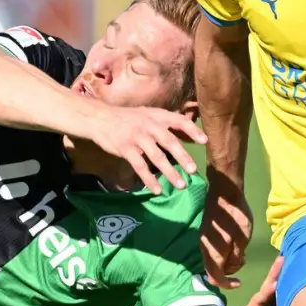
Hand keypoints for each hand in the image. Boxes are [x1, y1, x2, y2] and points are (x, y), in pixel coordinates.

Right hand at [79, 106, 205, 193]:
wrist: (100, 118)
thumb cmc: (129, 119)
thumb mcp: (148, 115)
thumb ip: (167, 125)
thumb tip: (192, 137)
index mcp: (156, 116)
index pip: (178, 121)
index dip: (192, 130)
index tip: (205, 141)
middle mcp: (148, 125)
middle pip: (169, 141)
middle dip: (183, 157)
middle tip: (193, 171)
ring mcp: (136, 137)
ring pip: (156, 157)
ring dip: (169, 172)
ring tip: (181, 185)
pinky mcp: (125, 149)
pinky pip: (140, 166)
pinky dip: (149, 179)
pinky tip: (157, 189)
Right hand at [200, 172, 252, 288]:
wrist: (224, 192)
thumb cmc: (236, 216)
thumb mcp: (242, 239)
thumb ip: (236, 257)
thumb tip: (231, 267)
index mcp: (213, 253)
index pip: (215, 277)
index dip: (227, 284)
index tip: (239, 283)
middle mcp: (205, 249)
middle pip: (214, 270)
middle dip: (229, 271)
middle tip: (243, 260)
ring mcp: (204, 240)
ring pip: (213, 260)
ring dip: (227, 261)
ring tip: (241, 252)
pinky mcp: (206, 233)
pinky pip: (213, 250)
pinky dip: (223, 253)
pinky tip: (234, 244)